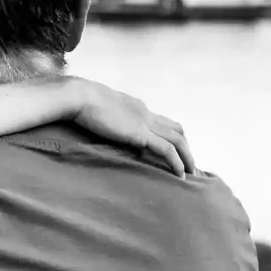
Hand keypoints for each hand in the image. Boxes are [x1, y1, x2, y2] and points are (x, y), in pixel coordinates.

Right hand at [66, 77, 194, 177]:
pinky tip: (180, 174)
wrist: (80, 96)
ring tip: (190, 173)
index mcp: (136, 107)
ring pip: (178, 140)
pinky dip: (177, 162)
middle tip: (187, 164)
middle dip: (185, 148)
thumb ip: (108, 118)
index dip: (171, 136)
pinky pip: (167, 150)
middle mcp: (146, 113)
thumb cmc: (81, 102)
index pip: (161, 121)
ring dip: (187, 157)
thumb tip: (106, 127)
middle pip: (176, 130)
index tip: (174, 151)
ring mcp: (145, 122)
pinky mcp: (140, 134)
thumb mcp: (100, 109)